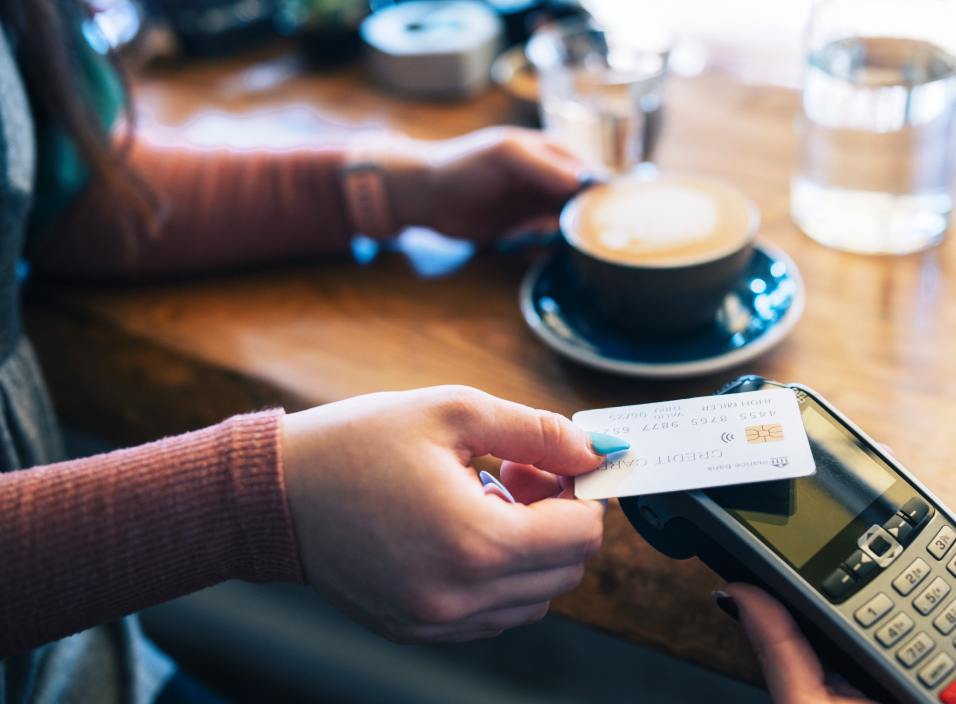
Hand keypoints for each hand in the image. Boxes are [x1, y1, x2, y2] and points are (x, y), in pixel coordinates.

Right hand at [280, 386, 606, 642]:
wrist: (272, 494)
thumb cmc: (356, 444)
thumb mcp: (453, 412)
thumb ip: (537, 431)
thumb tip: (596, 450)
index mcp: (475, 543)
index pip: (582, 534)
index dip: (580, 490)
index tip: (553, 461)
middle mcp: (459, 597)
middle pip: (565, 571)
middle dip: (557, 516)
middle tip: (514, 472)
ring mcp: (436, 621)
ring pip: (533, 598)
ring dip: (529, 548)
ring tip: (482, 499)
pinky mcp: (416, 630)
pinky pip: (492, 615)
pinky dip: (496, 575)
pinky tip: (460, 529)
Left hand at [375, 127, 590, 242]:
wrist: (428, 196)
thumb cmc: (466, 165)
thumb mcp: (509, 157)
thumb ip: (549, 168)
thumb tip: (589, 184)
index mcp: (560, 153)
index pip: (597, 176)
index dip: (599, 198)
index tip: (585, 217)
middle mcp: (558, 180)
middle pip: (589, 207)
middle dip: (573, 224)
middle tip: (540, 226)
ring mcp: (544, 206)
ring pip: (570, 229)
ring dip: (549, 236)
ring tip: (519, 230)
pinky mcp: (530, 230)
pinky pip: (550, 243)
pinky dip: (536, 247)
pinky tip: (512, 238)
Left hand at [725, 497, 955, 703]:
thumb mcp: (807, 702)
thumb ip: (779, 650)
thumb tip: (737, 590)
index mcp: (850, 644)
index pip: (860, 575)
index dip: (872, 526)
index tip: (881, 482)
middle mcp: (897, 647)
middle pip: (923, 575)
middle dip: (944, 529)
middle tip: (946, 491)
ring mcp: (943, 666)